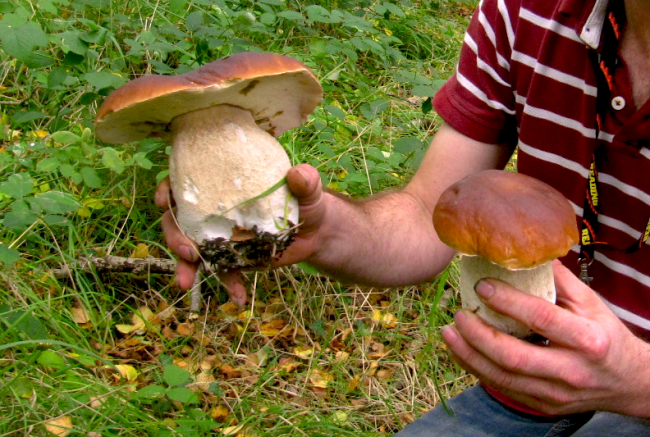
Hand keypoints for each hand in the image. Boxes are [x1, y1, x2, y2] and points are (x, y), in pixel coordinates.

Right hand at [155, 164, 327, 304]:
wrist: (316, 233)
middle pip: (180, 219)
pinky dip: (227, 284)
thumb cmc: (307, 201)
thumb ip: (305, 180)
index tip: (164, 201)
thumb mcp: (309, 188)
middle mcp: (216, 209)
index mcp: (225, 185)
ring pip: (191, 249)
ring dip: (184, 266)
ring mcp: (221, 235)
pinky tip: (238, 297)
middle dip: (174, 236)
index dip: (168, 190)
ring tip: (185, 282)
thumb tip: (298, 174)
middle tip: (186, 252)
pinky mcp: (233, 257)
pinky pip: (221, 271)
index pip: (187, 182)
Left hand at [441, 260, 649, 416]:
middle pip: (514, 355)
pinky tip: (461, 351)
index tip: (481, 285)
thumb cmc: (605, 335)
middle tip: (459, 314)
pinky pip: (502, 388)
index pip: (540, 318)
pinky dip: (476, 369)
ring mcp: (556, 393)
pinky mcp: (543, 405)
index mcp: (588, 339)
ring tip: (448, 333)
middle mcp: (571, 370)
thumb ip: (559, 279)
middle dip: (478, 334)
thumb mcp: (591, 303)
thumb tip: (527, 249)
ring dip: (469, 355)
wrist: (629, 383)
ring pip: (502, 377)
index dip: (507, 301)